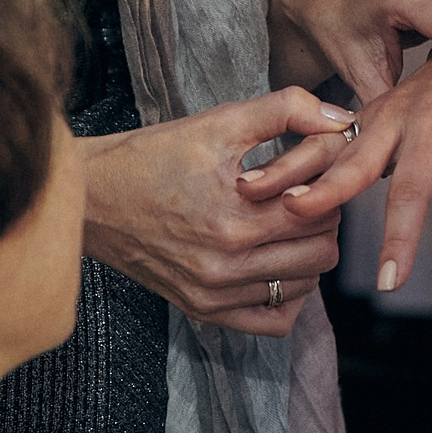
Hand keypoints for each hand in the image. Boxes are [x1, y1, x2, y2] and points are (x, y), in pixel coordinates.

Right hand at [82, 86, 355, 336]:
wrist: (89, 198)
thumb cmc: (154, 156)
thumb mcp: (219, 122)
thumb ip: (286, 110)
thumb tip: (342, 118)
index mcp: (235, 218)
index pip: (322, 213)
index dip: (327, 187)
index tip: (312, 171)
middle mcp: (227, 266)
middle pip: (322, 253)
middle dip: (323, 220)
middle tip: (304, 196)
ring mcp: (214, 295)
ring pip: (305, 286)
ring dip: (308, 254)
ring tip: (285, 224)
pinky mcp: (202, 310)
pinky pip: (273, 322)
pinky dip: (286, 294)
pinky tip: (274, 262)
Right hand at [237, 50, 431, 293]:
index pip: (414, 192)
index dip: (400, 239)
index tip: (389, 283)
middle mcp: (395, 117)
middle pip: (352, 161)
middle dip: (320, 190)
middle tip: (289, 215)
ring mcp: (371, 115)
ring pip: (325, 146)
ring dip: (289, 169)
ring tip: (249, 192)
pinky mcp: (358, 118)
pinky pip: (322, 141)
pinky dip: (292, 161)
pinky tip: (260, 187)